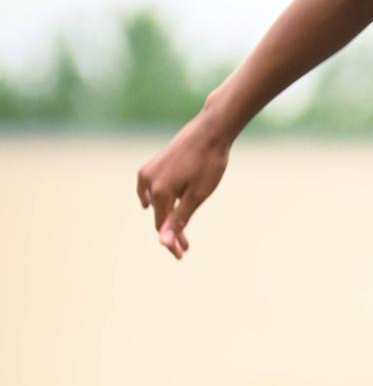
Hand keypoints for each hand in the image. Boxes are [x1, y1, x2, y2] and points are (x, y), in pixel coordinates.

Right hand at [136, 111, 231, 259]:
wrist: (211, 130)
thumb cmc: (209, 163)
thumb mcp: (198, 195)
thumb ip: (180, 218)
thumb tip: (163, 242)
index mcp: (160, 192)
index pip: (163, 226)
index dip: (172, 242)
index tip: (182, 255)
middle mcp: (149, 182)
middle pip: (159, 215)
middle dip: (172, 231)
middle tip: (186, 247)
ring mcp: (149, 171)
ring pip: (156, 202)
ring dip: (167, 216)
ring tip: (180, 230)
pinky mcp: (154, 163)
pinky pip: (150, 188)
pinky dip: (157, 200)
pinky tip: (153, 205)